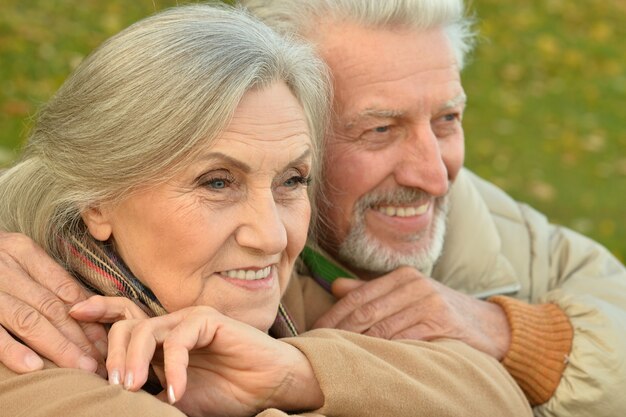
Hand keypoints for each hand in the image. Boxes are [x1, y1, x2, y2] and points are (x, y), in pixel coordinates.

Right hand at [0, 232, 106, 373]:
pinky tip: (33, 367)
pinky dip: (11, 349)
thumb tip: (83, 308)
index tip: (106, 339)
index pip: (65, 288)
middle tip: (100, 361)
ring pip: (28, 318)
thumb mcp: (14, 258)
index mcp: (21, 250)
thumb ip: (44, 278)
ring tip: (79, 367)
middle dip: (79, 336)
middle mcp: (4, 264)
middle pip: (51, 306)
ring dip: (57, 346)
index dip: (89, 316)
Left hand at [106, 306, 323, 416]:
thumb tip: (110, 400)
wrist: (269, 388)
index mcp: (163, 341)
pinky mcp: (209, 320)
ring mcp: (190, 320)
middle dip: (111, 350)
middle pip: (127, 323)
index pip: (125, 318)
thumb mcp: (176, 399)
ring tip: (132, 388)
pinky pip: (178, 339)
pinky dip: (173, 367)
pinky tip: (176, 391)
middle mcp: (173, 326)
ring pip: (146, 329)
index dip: (100, 312)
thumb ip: (149, 394)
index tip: (74, 313)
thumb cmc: (227, 393)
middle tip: (112, 383)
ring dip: (134, 360)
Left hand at [313, 266, 510, 359]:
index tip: (314, 334)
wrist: (490, 326)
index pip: (357, 297)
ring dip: (357, 345)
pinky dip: (385, 351)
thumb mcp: (408, 295)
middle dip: (338, 333)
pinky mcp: (441, 321)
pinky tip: (371, 362)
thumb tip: (335, 287)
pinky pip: (405, 339)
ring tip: (338, 359)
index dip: (333, 316)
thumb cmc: (441, 311)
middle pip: (365, 312)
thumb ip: (372, 292)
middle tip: (318, 350)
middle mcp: (413, 284)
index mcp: (401, 276)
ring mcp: (428, 301)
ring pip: (382, 327)